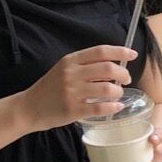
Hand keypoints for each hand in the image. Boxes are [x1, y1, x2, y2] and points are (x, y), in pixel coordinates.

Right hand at [20, 44, 137, 132]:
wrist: (29, 107)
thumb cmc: (49, 88)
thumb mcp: (63, 69)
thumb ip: (84, 66)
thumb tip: (112, 66)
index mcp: (70, 61)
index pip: (100, 51)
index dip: (120, 51)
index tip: (132, 54)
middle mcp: (71, 74)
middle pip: (107, 68)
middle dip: (123, 73)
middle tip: (126, 79)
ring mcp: (72, 92)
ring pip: (107, 88)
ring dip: (118, 91)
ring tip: (118, 94)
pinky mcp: (73, 110)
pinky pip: (100, 107)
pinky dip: (113, 107)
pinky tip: (116, 107)